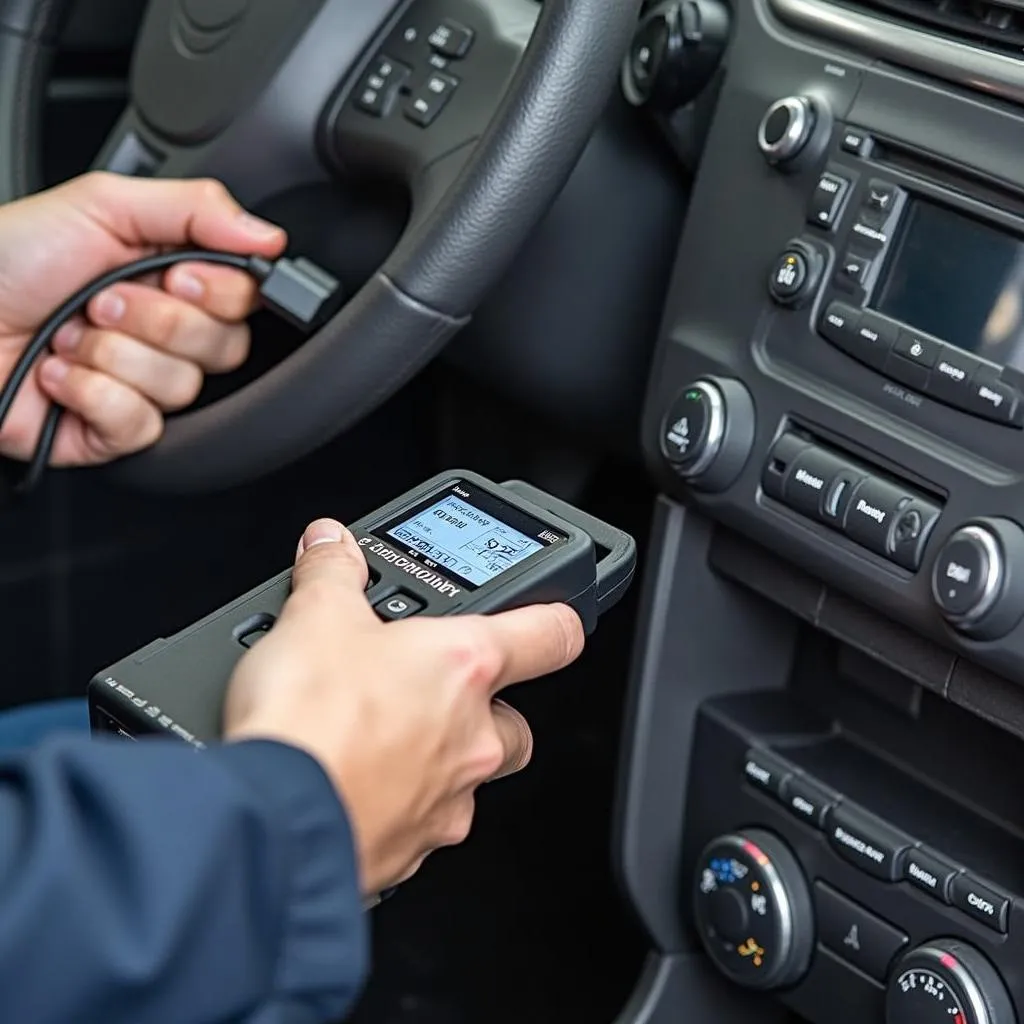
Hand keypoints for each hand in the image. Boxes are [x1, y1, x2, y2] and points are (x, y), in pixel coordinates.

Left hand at [0, 172, 286, 465]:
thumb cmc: (8, 258)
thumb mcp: (103, 204)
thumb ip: (197, 208)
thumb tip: (269, 236)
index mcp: (172, 279)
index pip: (245, 300)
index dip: (218, 292)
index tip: (173, 273)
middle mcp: (164, 334)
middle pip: (226, 347)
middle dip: (157, 320)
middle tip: (103, 300)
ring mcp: (141, 385)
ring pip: (181, 387)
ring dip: (113, 355)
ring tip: (70, 337)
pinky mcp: (115, 431)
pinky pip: (142, 425)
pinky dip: (93, 394)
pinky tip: (60, 375)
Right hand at [224, 519, 584, 895]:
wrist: (271, 822)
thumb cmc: (309, 722)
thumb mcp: (313, 616)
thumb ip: (332, 573)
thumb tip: (331, 547)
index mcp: (466, 667)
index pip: (552, 635)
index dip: (556, 619)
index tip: (550, 618)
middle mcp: (473, 738)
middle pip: (516, 721)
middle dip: (484, 707)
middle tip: (428, 688)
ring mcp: (448, 802)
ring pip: (472, 778)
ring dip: (440, 758)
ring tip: (379, 736)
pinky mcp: (412, 854)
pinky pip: (423, 824)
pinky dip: (397, 804)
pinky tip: (352, 783)